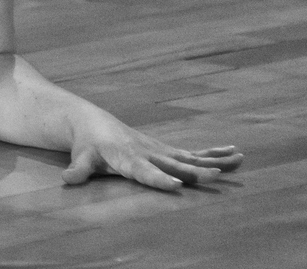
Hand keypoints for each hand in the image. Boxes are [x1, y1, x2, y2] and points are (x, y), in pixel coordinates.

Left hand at [63, 112, 241, 190]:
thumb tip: (67, 179)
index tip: (176, 186)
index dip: (159, 179)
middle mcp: (146, 152)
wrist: (90, 121)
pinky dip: (212, 153)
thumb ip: (77, 170)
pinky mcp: (164, 149)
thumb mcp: (80, 157)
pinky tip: (234, 153)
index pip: (144, 171)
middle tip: (215, 175)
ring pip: (189, 156)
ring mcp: (158, 150)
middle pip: (173, 164)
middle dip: (194, 170)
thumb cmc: (86, 144)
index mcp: (126, 157)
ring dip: (214, 159)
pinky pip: (192, 153)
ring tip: (239, 158)